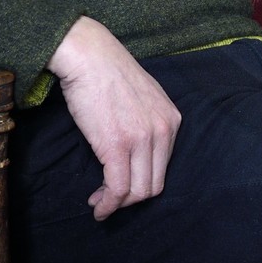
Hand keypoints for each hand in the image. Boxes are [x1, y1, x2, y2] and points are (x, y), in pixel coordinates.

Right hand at [48, 16, 181, 220]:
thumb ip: (147, 124)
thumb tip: (135, 153)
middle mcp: (163, 131)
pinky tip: (97, 207)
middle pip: (154, 184)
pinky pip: (118, 188)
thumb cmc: (108, 74)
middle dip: (131, 199)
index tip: (123, 187)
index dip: (142, 184)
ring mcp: (142, 139)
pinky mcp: (117, 145)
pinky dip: (108, 204)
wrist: (89, 56)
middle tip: (109, 199)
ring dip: (118, 204)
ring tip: (100, 203)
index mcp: (172, 120)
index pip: (164, 167)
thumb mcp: (143, 99)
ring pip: (138, 192)